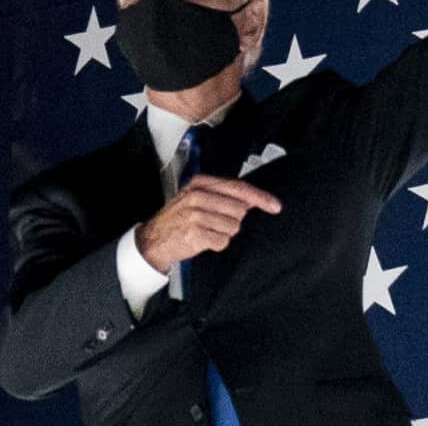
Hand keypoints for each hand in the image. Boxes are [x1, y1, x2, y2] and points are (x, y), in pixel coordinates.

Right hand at [136, 175, 281, 272]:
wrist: (152, 240)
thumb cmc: (177, 219)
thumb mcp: (196, 198)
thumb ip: (223, 195)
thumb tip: (252, 201)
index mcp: (200, 183)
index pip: (239, 187)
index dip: (260, 197)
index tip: (275, 205)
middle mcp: (198, 196)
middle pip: (239, 210)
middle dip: (232, 220)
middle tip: (214, 223)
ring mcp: (196, 215)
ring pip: (233, 226)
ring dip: (223, 233)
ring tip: (206, 231)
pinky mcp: (195, 234)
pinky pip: (223, 241)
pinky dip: (216, 244)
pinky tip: (203, 240)